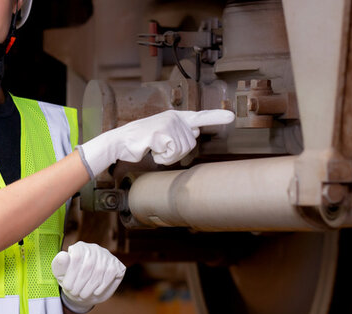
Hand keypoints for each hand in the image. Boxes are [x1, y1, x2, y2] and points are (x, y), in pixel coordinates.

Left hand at [51, 242, 125, 313]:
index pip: (77, 256)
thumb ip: (59, 264)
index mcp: (79, 247)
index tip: (67, 287)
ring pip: (100, 270)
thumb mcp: (61, 274)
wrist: (83, 292)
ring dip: (90, 286)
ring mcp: (106, 256)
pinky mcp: (116, 265)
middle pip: (89, 265)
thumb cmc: (71, 280)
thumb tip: (64, 256)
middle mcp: (94, 248)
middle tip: (75, 293)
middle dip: (81, 283)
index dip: (72, 274)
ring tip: (83, 295)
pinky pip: (111, 274)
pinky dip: (102, 286)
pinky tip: (95, 291)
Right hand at [76, 109, 234, 177]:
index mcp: (176, 117)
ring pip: (183, 150)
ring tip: (154, 149)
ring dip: (168, 156)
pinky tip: (150, 149)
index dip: (216, 117)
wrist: (119, 143)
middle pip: (191, 144)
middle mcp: (174, 117)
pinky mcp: (161, 132)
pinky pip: (172, 153)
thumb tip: (197, 130)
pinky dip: (161, 158)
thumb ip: (181, 133)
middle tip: (160, 149)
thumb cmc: (141, 142)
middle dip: (177, 153)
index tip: (232, 117)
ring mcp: (168, 123)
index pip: (200, 117)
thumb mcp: (163, 136)